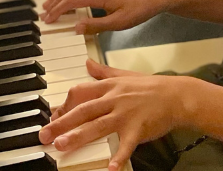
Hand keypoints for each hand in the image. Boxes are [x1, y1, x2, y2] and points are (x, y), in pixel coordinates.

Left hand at [39, 60, 188, 170]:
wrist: (178, 95)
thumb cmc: (151, 87)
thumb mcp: (124, 75)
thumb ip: (103, 72)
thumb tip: (87, 63)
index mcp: (109, 87)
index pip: (80, 94)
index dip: (64, 106)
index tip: (52, 118)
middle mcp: (114, 99)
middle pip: (83, 110)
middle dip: (62, 122)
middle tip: (45, 135)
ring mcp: (126, 114)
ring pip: (98, 125)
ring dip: (79, 135)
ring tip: (62, 146)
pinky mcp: (139, 128)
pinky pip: (127, 144)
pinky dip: (119, 156)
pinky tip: (111, 168)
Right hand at [40, 0, 171, 33]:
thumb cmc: (139, 10)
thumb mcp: (119, 23)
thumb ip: (96, 26)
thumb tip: (76, 28)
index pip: (71, 1)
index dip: (57, 10)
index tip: (48, 19)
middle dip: (54, 1)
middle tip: (43, 12)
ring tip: (50, 5)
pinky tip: (70, 1)